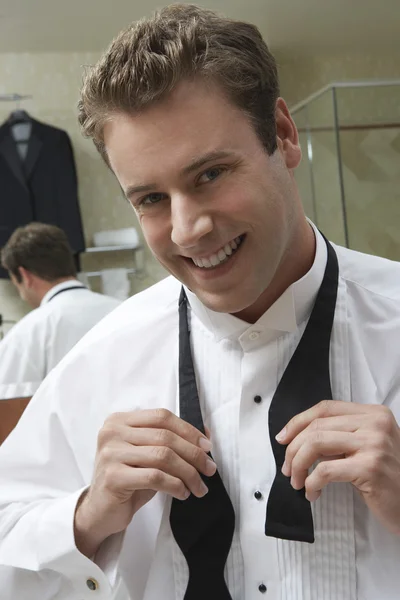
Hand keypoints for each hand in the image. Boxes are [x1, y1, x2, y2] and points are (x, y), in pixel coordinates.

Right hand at [74, 409, 215, 556]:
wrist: (99, 512)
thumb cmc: (128, 480)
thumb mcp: (149, 456)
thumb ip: (170, 441)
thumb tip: (206, 434)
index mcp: (120, 420)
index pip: (162, 417)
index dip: (188, 430)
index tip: (207, 446)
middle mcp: (112, 432)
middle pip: (165, 436)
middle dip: (194, 454)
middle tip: (210, 469)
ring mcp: (110, 453)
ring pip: (163, 456)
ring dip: (188, 472)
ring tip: (199, 486)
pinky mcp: (113, 477)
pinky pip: (155, 477)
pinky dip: (175, 485)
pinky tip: (183, 493)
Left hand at [276, 400, 399, 534]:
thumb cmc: (388, 478)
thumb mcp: (367, 447)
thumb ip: (341, 436)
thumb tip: (297, 438)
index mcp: (374, 414)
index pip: (325, 408)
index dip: (298, 422)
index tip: (283, 438)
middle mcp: (376, 424)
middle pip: (317, 426)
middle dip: (294, 449)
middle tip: (288, 469)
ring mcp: (374, 444)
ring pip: (316, 444)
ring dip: (299, 465)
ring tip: (297, 481)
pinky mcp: (370, 468)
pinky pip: (326, 470)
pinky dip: (312, 482)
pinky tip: (313, 493)